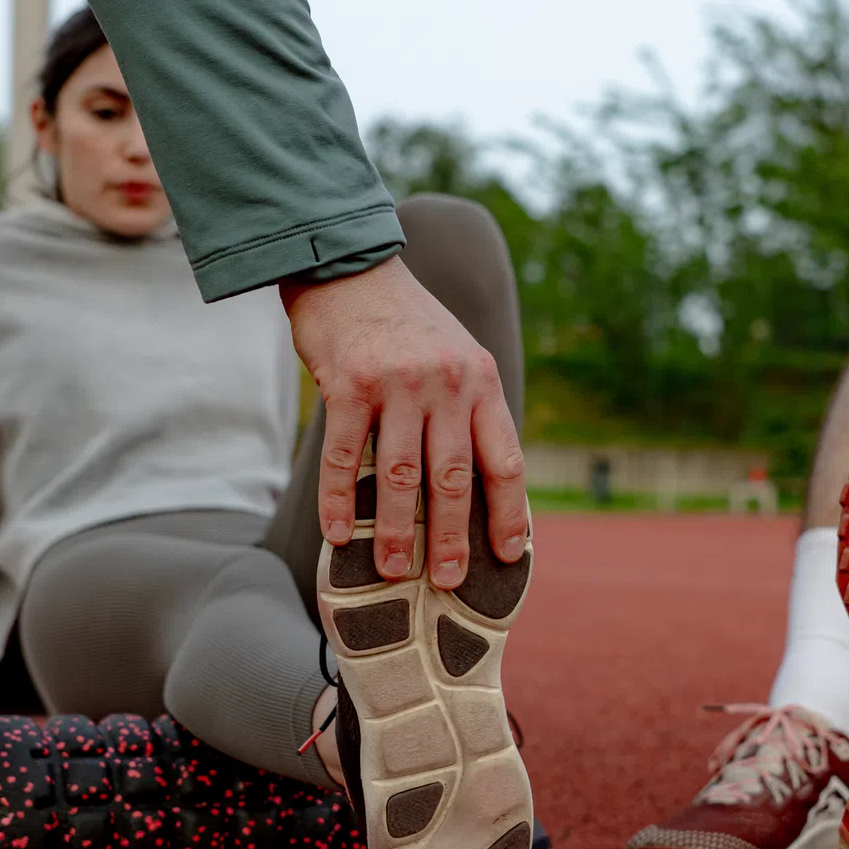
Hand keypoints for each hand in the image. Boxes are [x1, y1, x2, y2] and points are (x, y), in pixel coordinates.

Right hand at [281, 257, 526, 590]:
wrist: (349, 268)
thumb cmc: (405, 324)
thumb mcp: (458, 355)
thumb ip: (469, 410)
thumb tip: (477, 485)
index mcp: (481, 382)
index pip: (505, 460)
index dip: (509, 513)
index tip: (510, 554)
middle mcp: (446, 384)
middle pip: (453, 477)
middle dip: (451, 537)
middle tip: (448, 581)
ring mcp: (397, 384)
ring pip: (400, 473)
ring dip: (396, 530)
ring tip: (392, 571)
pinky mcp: (348, 384)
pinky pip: (343, 455)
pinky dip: (338, 499)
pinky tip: (338, 534)